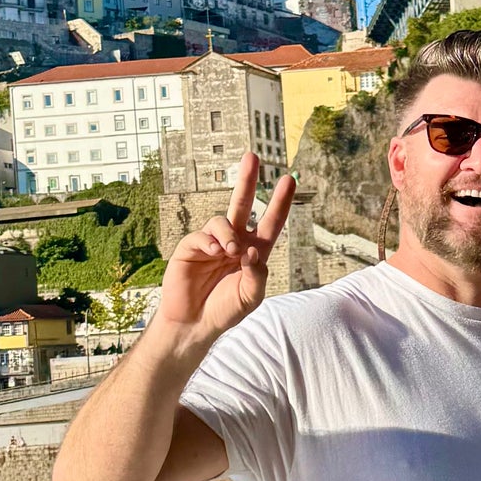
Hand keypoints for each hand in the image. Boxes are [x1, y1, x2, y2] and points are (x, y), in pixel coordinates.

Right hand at [157, 153, 295, 349]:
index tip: (289, 179)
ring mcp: (212, 243)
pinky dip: (211, 240)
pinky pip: (202, 235)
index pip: (271, 222)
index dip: (281, 202)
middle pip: (243, 204)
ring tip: (230, 252)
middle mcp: (234, 242)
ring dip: (229, 233)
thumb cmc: (225, 310)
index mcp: (254, 251)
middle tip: (253, 156)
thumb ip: (257, 274)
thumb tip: (252, 250)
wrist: (194, 324)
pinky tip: (215, 252)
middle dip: (248, 180)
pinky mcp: (191, 247)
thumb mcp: (251, 296)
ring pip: (222, 220)